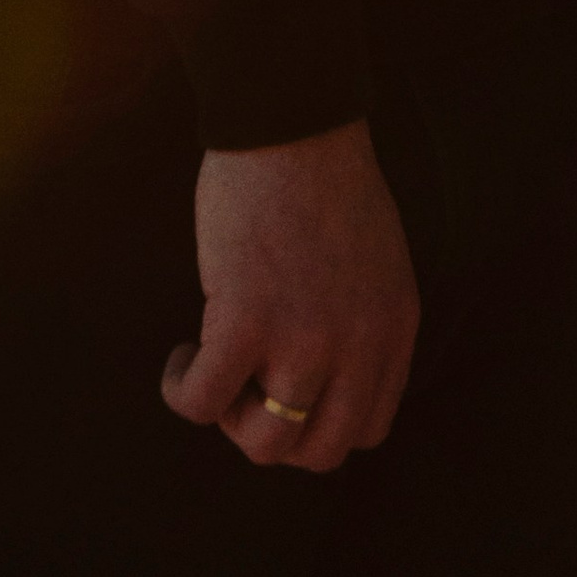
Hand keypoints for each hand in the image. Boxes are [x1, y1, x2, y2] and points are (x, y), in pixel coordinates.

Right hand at [161, 119, 419, 471]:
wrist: (291, 124)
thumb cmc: (323, 181)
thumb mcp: (377, 263)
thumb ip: (362, 323)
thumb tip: (323, 383)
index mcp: (394, 328)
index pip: (368, 428)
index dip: (318, 424)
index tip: (286, 389)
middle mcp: (358, 344)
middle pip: (320, 453)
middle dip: (276, 435)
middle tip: (247, 391)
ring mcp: (303, 338)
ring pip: (266, 443)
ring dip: (230, 420)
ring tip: (215, 369)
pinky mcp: (245, 320)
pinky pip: (203, 402)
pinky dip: (182, 390)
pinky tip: (182, 355)